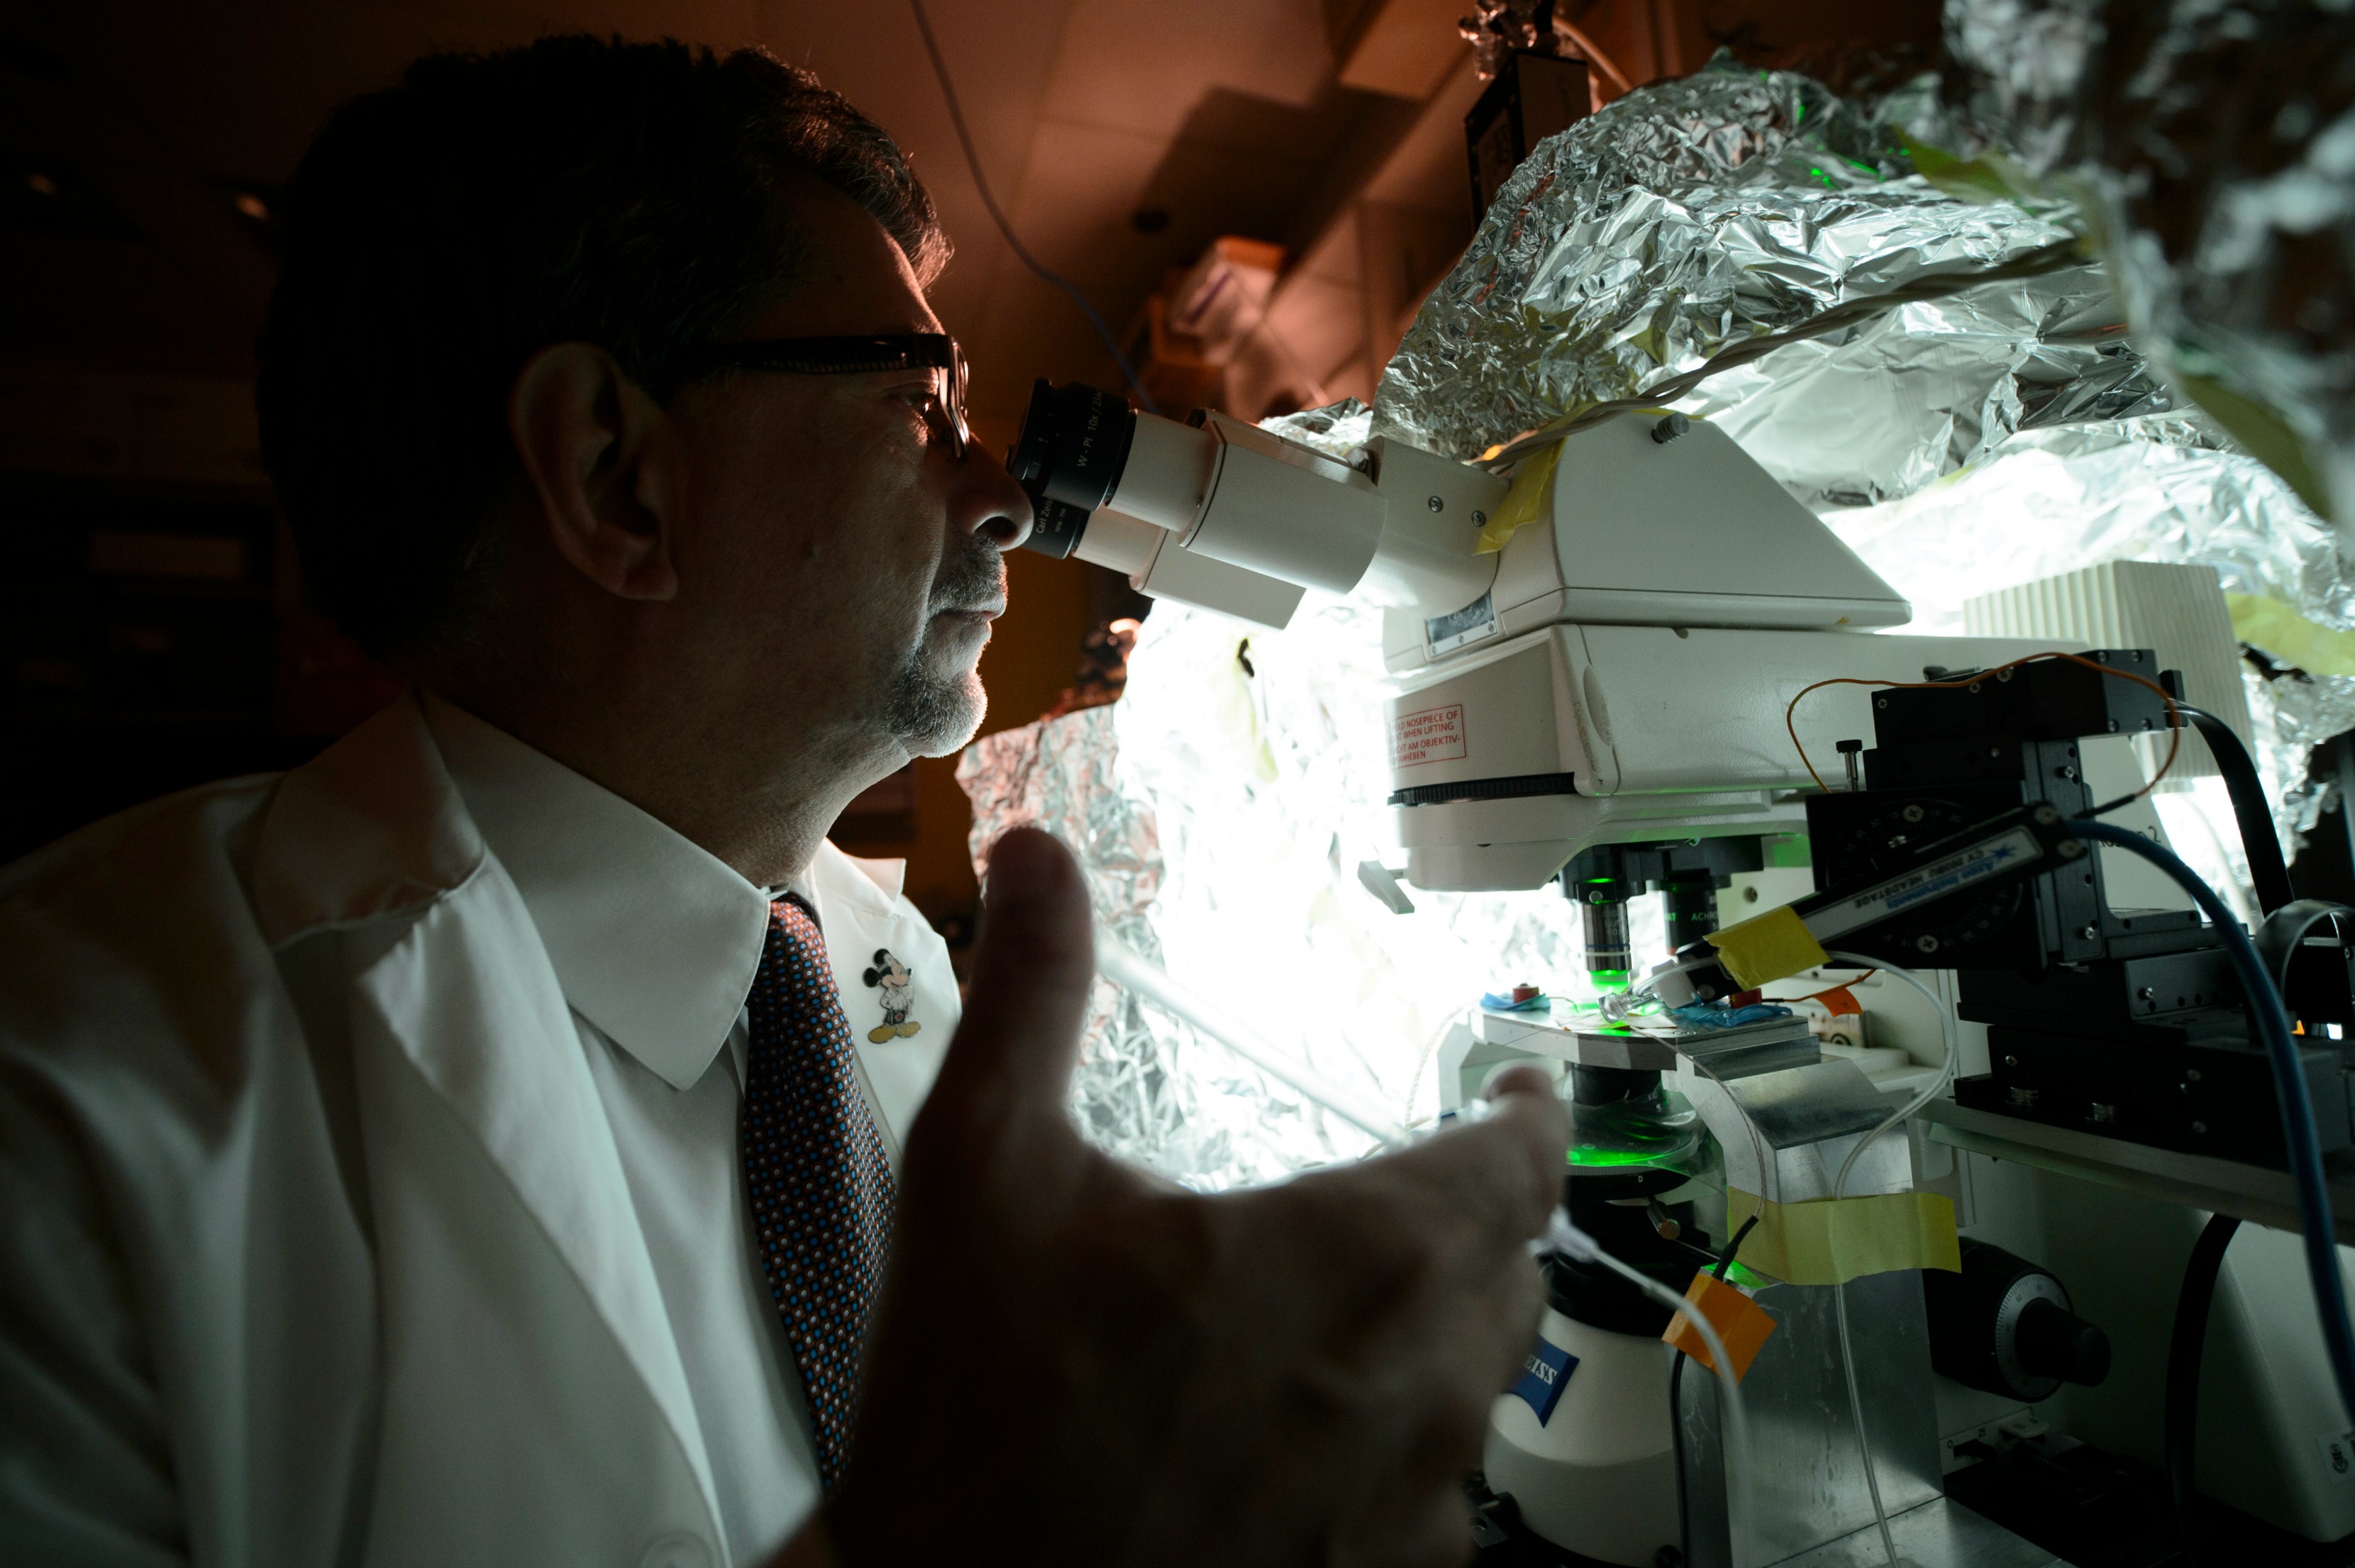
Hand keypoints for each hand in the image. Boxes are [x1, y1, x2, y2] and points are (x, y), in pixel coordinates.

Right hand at [822, 827, 1568, 1566]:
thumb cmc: (977, 1404)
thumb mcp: (983, 1166)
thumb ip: (1030, 994)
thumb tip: (1035, 855)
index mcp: (1365, 1258)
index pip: (1525, 1166)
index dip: (1534, 1117)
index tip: (1526, 1089)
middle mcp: (1424, 1386)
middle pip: (1515, 1273)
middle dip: (1483, 1219)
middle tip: (1430, 1187)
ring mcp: (1413, 1510)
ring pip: (1484, 1391)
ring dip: (1446, 1333)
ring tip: (1369, 1306)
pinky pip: (1440, 1504)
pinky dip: (1405, 1450)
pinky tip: (1319, 1440)